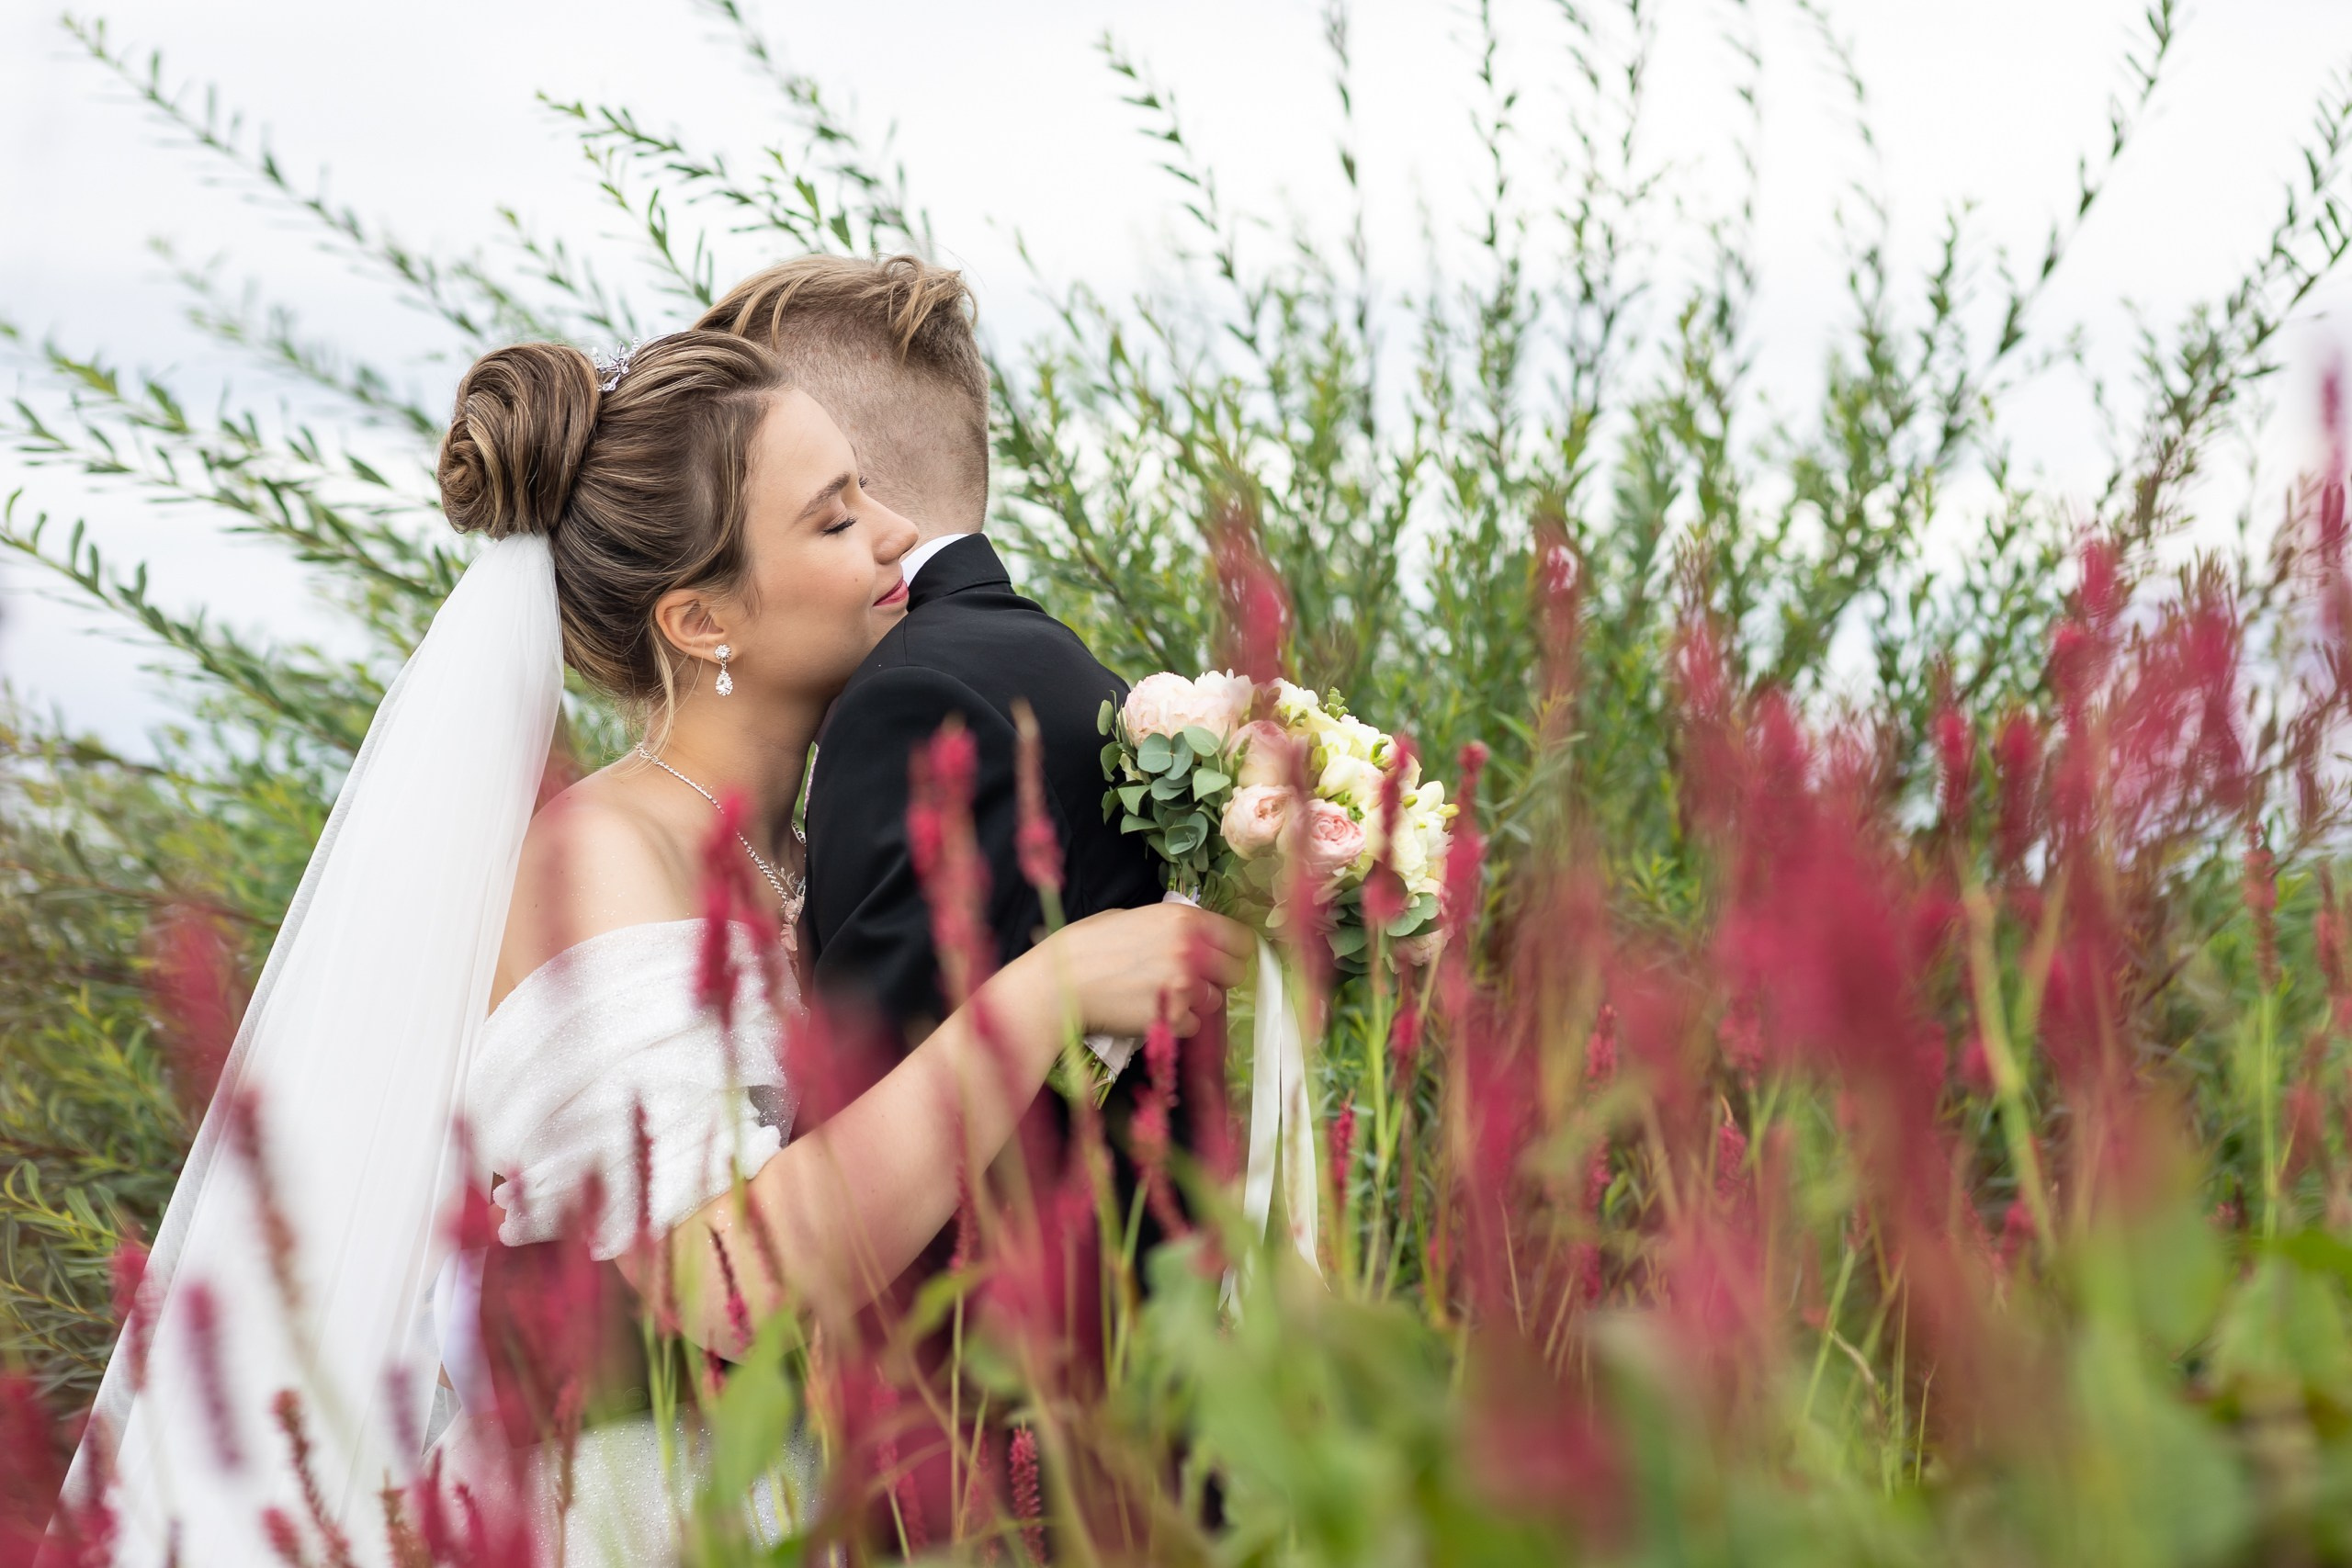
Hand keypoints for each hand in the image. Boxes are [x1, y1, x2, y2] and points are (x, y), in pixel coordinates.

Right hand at [1038, 903, 1252, 1036]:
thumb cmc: (1086, 947)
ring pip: (1215, 1000)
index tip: (1225, 957)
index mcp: (1183, 919)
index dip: (1234, 950)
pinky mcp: (1172, 1018)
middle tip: (1193, 979)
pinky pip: (1194, 1025)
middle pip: (1236, 971)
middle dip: (1218, 977)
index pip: (1241, 938)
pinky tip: (1152, 1011)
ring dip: (1196, 1001)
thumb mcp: (1133, 917)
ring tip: (1162, 995)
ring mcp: (1183, 986)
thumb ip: (1171, 927)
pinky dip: (1177, 1023)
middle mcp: (1190, 950)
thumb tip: (1196, 939)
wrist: (1058, 984)